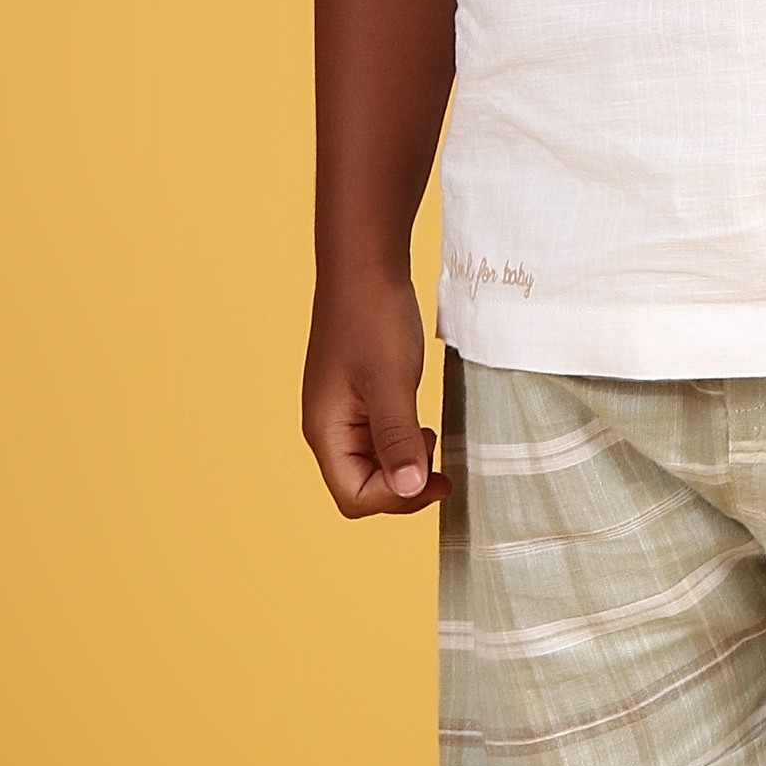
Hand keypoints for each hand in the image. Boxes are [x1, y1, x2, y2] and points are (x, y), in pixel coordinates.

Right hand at [303, 269, 445, 516]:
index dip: (397, 499)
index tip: (438, 478)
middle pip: (362, 488)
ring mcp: (342, 415)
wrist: (365, 266)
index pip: (355, 497)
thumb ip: (397, 438)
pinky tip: (422, 426)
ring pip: (373, 466)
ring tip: (431, 436)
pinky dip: (404, 443)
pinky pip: (379, 441)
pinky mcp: (359, 400)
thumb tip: (411, 490)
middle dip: (403, 485)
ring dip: (405, 464)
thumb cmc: (372, 317)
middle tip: (439, 459)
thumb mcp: (391, 381)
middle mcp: (328, 429)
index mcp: (325, 432)